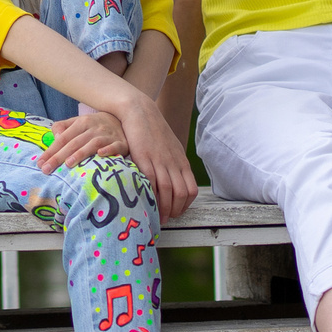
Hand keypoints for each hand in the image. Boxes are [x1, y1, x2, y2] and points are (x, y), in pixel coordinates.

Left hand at [39, 111, 128, 171]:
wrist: (124, 118)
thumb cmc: (95, 125)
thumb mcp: (78, 122)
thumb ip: (63, 127)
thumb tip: (54, 136)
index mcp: (82, 122)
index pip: (63, 138)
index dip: (51, 150)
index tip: (40, 163)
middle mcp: (94, 128)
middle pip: (74, 142)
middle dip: (59, 156)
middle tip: (46, 169)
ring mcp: (108, 135)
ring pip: (92, 144)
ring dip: (81, 153)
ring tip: (68, 164)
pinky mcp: (121, 143)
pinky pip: (115, 146)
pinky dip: (108, 150)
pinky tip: (100, 155)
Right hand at [112, 93, 197, 221]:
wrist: (141, 112)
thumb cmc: (154, 132)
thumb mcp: (171, 148)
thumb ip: (174, 164)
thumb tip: (175, 180)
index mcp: (181, 162)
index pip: (191, 190)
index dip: (185, 205)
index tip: (176, 213)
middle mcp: (173, 163)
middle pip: (181, 193)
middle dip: (175, 210)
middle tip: (167, 219)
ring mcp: (160, 160)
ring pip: (168, 191)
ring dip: (164, 208)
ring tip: (157, 217)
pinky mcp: (144, 158)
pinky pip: (151, 181)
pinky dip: (150, 195)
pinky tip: (146, 202)